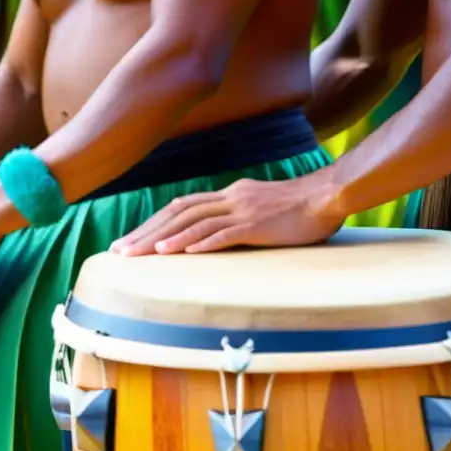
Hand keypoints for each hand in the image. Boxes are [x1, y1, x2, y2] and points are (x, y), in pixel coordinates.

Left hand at [110, 172, 345, 255]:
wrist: (330, 195)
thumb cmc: (298, 208)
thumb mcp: (260, 208)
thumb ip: (236, 217)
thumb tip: (214, 234)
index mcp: (228, 195)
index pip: (180, 207)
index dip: (152, 223)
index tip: (130, 240)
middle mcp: (230, 198)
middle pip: (178, 213)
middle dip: (146, 233)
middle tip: (121, 251)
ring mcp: (243, 210)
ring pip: (196, 223)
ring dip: (167, 240)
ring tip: (143, 255)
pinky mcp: (258, 225)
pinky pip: (225, 234)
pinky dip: (203, 243)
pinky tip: (185, 253)